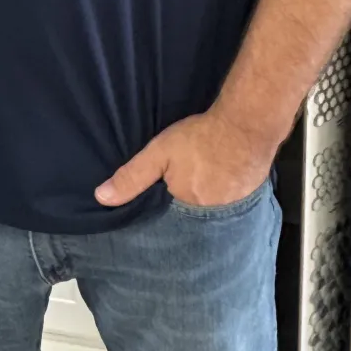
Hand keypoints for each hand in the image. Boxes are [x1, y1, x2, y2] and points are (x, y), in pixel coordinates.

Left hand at [94, 110, 271, 209]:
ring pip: (212, 214)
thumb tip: (101, 197)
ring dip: (205, 205)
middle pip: (191, 221)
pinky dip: (223, 198)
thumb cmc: (201, 138)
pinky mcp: (248, 199)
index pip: (168, 225)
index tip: (157, 211)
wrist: (247, 125)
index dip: (162, 217)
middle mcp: (211, 218)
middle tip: (180, 196)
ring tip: (200, 191)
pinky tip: (220, 184)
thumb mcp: (159, 153)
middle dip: (184, 214)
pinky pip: (231, 205)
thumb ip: (132, 176)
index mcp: (186, 210)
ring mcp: (232, 210)